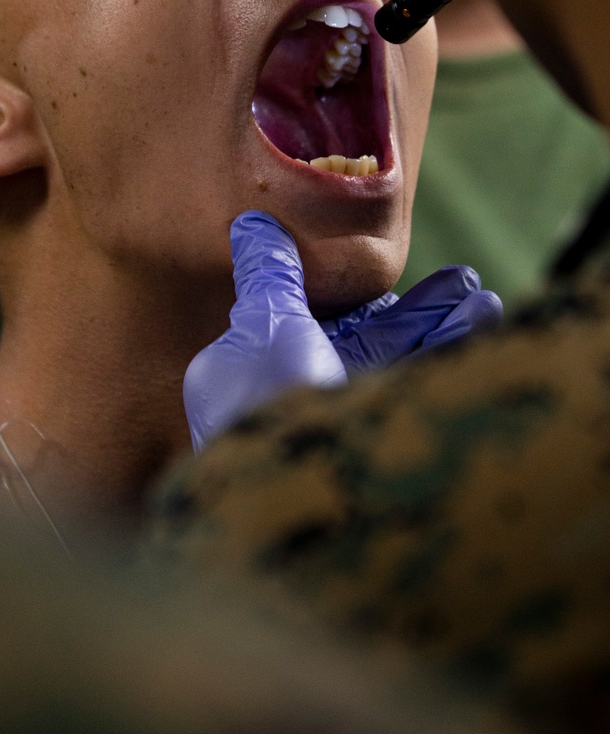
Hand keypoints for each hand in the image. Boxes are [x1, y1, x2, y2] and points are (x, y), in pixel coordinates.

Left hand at [184, 212, 503, 453]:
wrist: (307, 508)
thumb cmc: (270, 405)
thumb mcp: (266, 325)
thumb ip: (269, 276)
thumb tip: (253, 226)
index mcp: (248, 376)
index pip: (301, 325)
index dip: (350, 302)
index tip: (387, 282)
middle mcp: (290, 401)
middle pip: (360, 345)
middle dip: (415, 315)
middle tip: (465, 284)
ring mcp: (333, 427)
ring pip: (393, 369)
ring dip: (442, 334)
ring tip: (485, 304)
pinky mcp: (372, 450)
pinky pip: (410, 394)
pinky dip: (447, 361)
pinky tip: (485, 329)